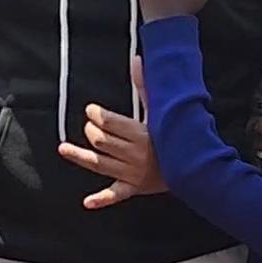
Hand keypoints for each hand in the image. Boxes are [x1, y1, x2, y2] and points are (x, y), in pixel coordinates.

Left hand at [59, 60, 166, 209]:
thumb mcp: (162, 111)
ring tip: (64, 148)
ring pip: (99, 163)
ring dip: (80, 156)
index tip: (92, 110)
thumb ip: (146, 87)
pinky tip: (87, 202)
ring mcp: (133, 173)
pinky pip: (115, 194)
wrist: (197, 167)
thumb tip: (136, 61)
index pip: (109, 123)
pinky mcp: (134, 188)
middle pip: (100, 141)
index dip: (96, 115)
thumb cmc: (178, 135)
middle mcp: (135, 155)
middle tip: (90, 125)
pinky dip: (101, 199)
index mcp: (142, 134)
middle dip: (91, 130)